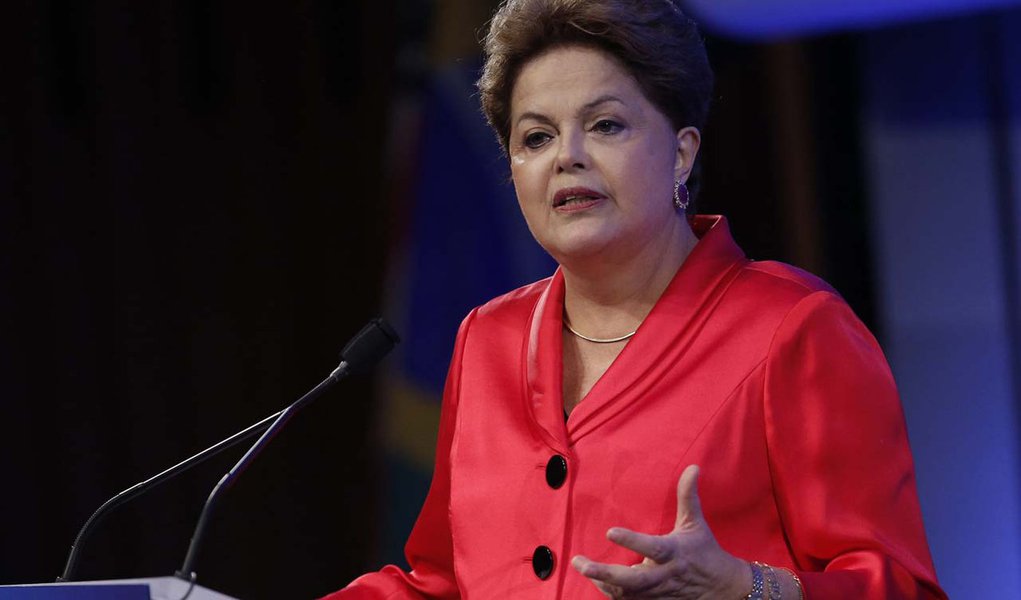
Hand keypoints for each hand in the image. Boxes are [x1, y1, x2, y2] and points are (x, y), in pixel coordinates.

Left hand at [571, 465, 749, 598]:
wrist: (721, 587)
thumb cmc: (704, 551)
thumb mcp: (695, 523)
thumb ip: (688, 496)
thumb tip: (693, 467)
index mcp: (674, 552)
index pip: (651, 548)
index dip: (631, 541)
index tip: (610, 531)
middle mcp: (664, 575)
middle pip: (633, 580)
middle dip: (605, 573)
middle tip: (581, 563)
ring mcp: (658, 592)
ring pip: (627, 594)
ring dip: (603, 582)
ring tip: (583, 567)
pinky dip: (611, 593)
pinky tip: (596, 580)